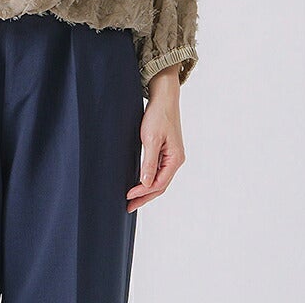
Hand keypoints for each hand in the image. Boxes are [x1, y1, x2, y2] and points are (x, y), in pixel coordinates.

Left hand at [126, 69, 185, 211]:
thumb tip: (146, 184)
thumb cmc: (158, 116)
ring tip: (133, 199)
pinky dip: (148, 179)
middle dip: (145, 197)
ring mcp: (172, 156)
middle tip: (129, 206)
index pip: (159, 184)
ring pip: (159, 179)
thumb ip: (149, 162)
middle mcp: (175, 160)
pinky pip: (158, 170)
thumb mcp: (151, 139)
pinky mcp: (166, 151)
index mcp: (175, 159)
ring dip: (146, 190)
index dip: (143, 192)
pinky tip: (139, 182)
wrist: (164, 98)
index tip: (128, 196)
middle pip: (160, 185)